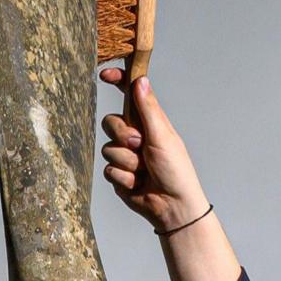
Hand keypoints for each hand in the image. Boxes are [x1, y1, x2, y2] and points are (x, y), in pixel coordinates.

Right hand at [97, 64, 210, 232]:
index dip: (118, 82)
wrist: (171, 206)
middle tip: (140, 146)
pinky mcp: (118, 174)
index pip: (130, 95)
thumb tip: (140, 79)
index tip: (105, 75)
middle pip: (110, 122)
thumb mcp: (162, 136)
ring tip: (143, 171)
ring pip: (108, 148)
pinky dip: (123, 178)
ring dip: (126, 161)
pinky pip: (108, 169)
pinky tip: (137, 184)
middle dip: (122, 136)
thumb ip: (148, 108)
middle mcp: (135, 136)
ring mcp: (126, 155)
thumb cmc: (175, 170)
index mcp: (149, 122)